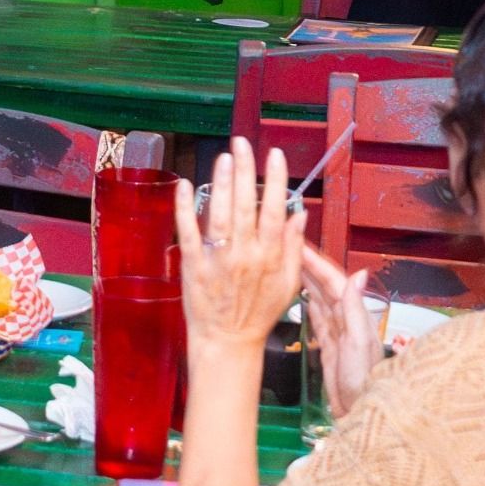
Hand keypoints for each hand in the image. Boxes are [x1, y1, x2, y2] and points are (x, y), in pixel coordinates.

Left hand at [177, 140, 303, 355]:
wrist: (228, 342)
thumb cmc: (259, 314)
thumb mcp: (288, 284)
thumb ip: (293, 248)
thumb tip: (299, 214)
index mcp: (270, 257)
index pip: (274, 211)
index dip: (275, 181)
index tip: (275, 156)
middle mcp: (245, 254)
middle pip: (246, 205)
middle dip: (245, 170)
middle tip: (242, 143)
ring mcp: (218, 259)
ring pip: (220, 214)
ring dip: (221, 183)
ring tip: (223, 157)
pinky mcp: (194, 265)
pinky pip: (189, 232)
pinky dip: (185, 208)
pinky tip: (185, 185)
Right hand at [299, 244, 383, 419]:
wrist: (361, 413)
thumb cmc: (364, 381)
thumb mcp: (359, 343)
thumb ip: (356, 308)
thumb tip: (357, 274)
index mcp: (355, 316)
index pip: (334, 281)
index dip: (316, 262)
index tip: (298, 245)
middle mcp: (347, 320)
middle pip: (325, 286)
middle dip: (308, 266)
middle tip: (287, 248)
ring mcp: (337, 333)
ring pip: (319, 299)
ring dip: (305, 280)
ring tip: (288, 263)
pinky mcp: (328, 347)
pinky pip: (316, 318)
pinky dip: (307, 303)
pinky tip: (299, 294)